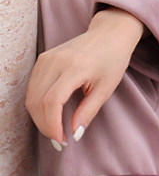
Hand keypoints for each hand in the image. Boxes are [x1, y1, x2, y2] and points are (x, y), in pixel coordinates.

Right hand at [25, 8, 145, 148]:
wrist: (109, 35)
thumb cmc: (112, 61)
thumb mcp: (106, 89)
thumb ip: (89, 111)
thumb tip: (74, 133)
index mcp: (75, 68)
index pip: (52, 101)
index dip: (52, 124)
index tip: (62, 140)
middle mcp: (55, 61)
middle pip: (37, 100)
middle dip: (44, 125)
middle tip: (59, 140)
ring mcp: (46, 58)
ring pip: (30, 95)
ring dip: (39, 117)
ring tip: (55, 130)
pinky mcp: (42, 59)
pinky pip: (32, 87)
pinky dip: (37, 104)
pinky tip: (50, 114)